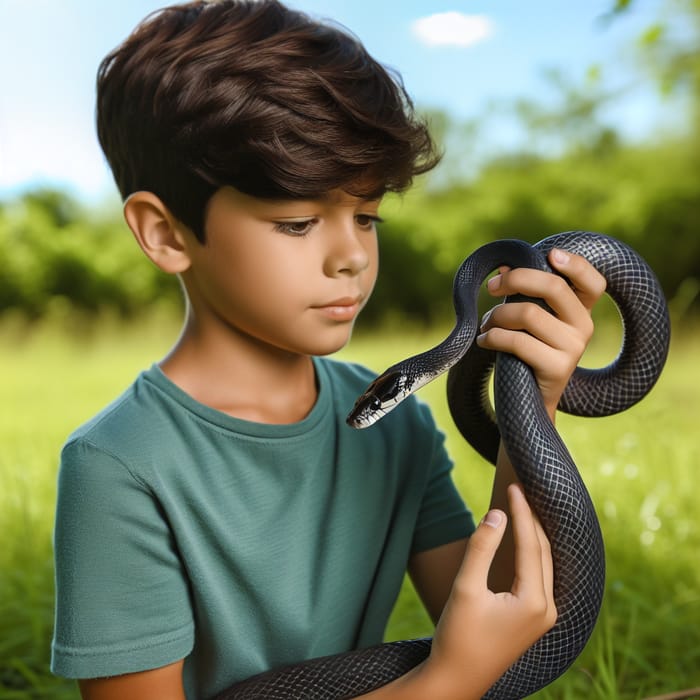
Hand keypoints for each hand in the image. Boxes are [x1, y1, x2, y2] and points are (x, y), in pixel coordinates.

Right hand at [425, 484, 556, 697]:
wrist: (457, 680)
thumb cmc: (458, 635)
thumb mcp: (466, 587)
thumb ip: (482, 548)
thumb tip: (497, 514)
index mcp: (534, 602)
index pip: (532, 545)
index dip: (522, 513)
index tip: (513, 486)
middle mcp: (546, 609)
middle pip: (543, 552)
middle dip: (531, 519)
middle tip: (517, 490)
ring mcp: (543, 616)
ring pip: (544, 564)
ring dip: (534, 534)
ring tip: (522, 506)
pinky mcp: (534, 619)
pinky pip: (540, 576)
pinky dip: (532, 553)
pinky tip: (522, 539)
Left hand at [476, 248, 605, 419]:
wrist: (530, 403)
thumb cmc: (526, 353)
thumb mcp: (530, 322)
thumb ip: (524, 294)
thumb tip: (503, 266)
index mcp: (581, 311)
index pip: (593, 282)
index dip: (576, 264)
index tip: (551, 254)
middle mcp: (584, 327)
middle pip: (554, 287)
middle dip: (516, 279)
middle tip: (492, 286)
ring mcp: (574, 348)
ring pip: (528, 313)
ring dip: (497, 315)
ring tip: (486, 325)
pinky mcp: (558, 368)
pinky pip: (518, 341)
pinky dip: (493, 337)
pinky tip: (484, 341)